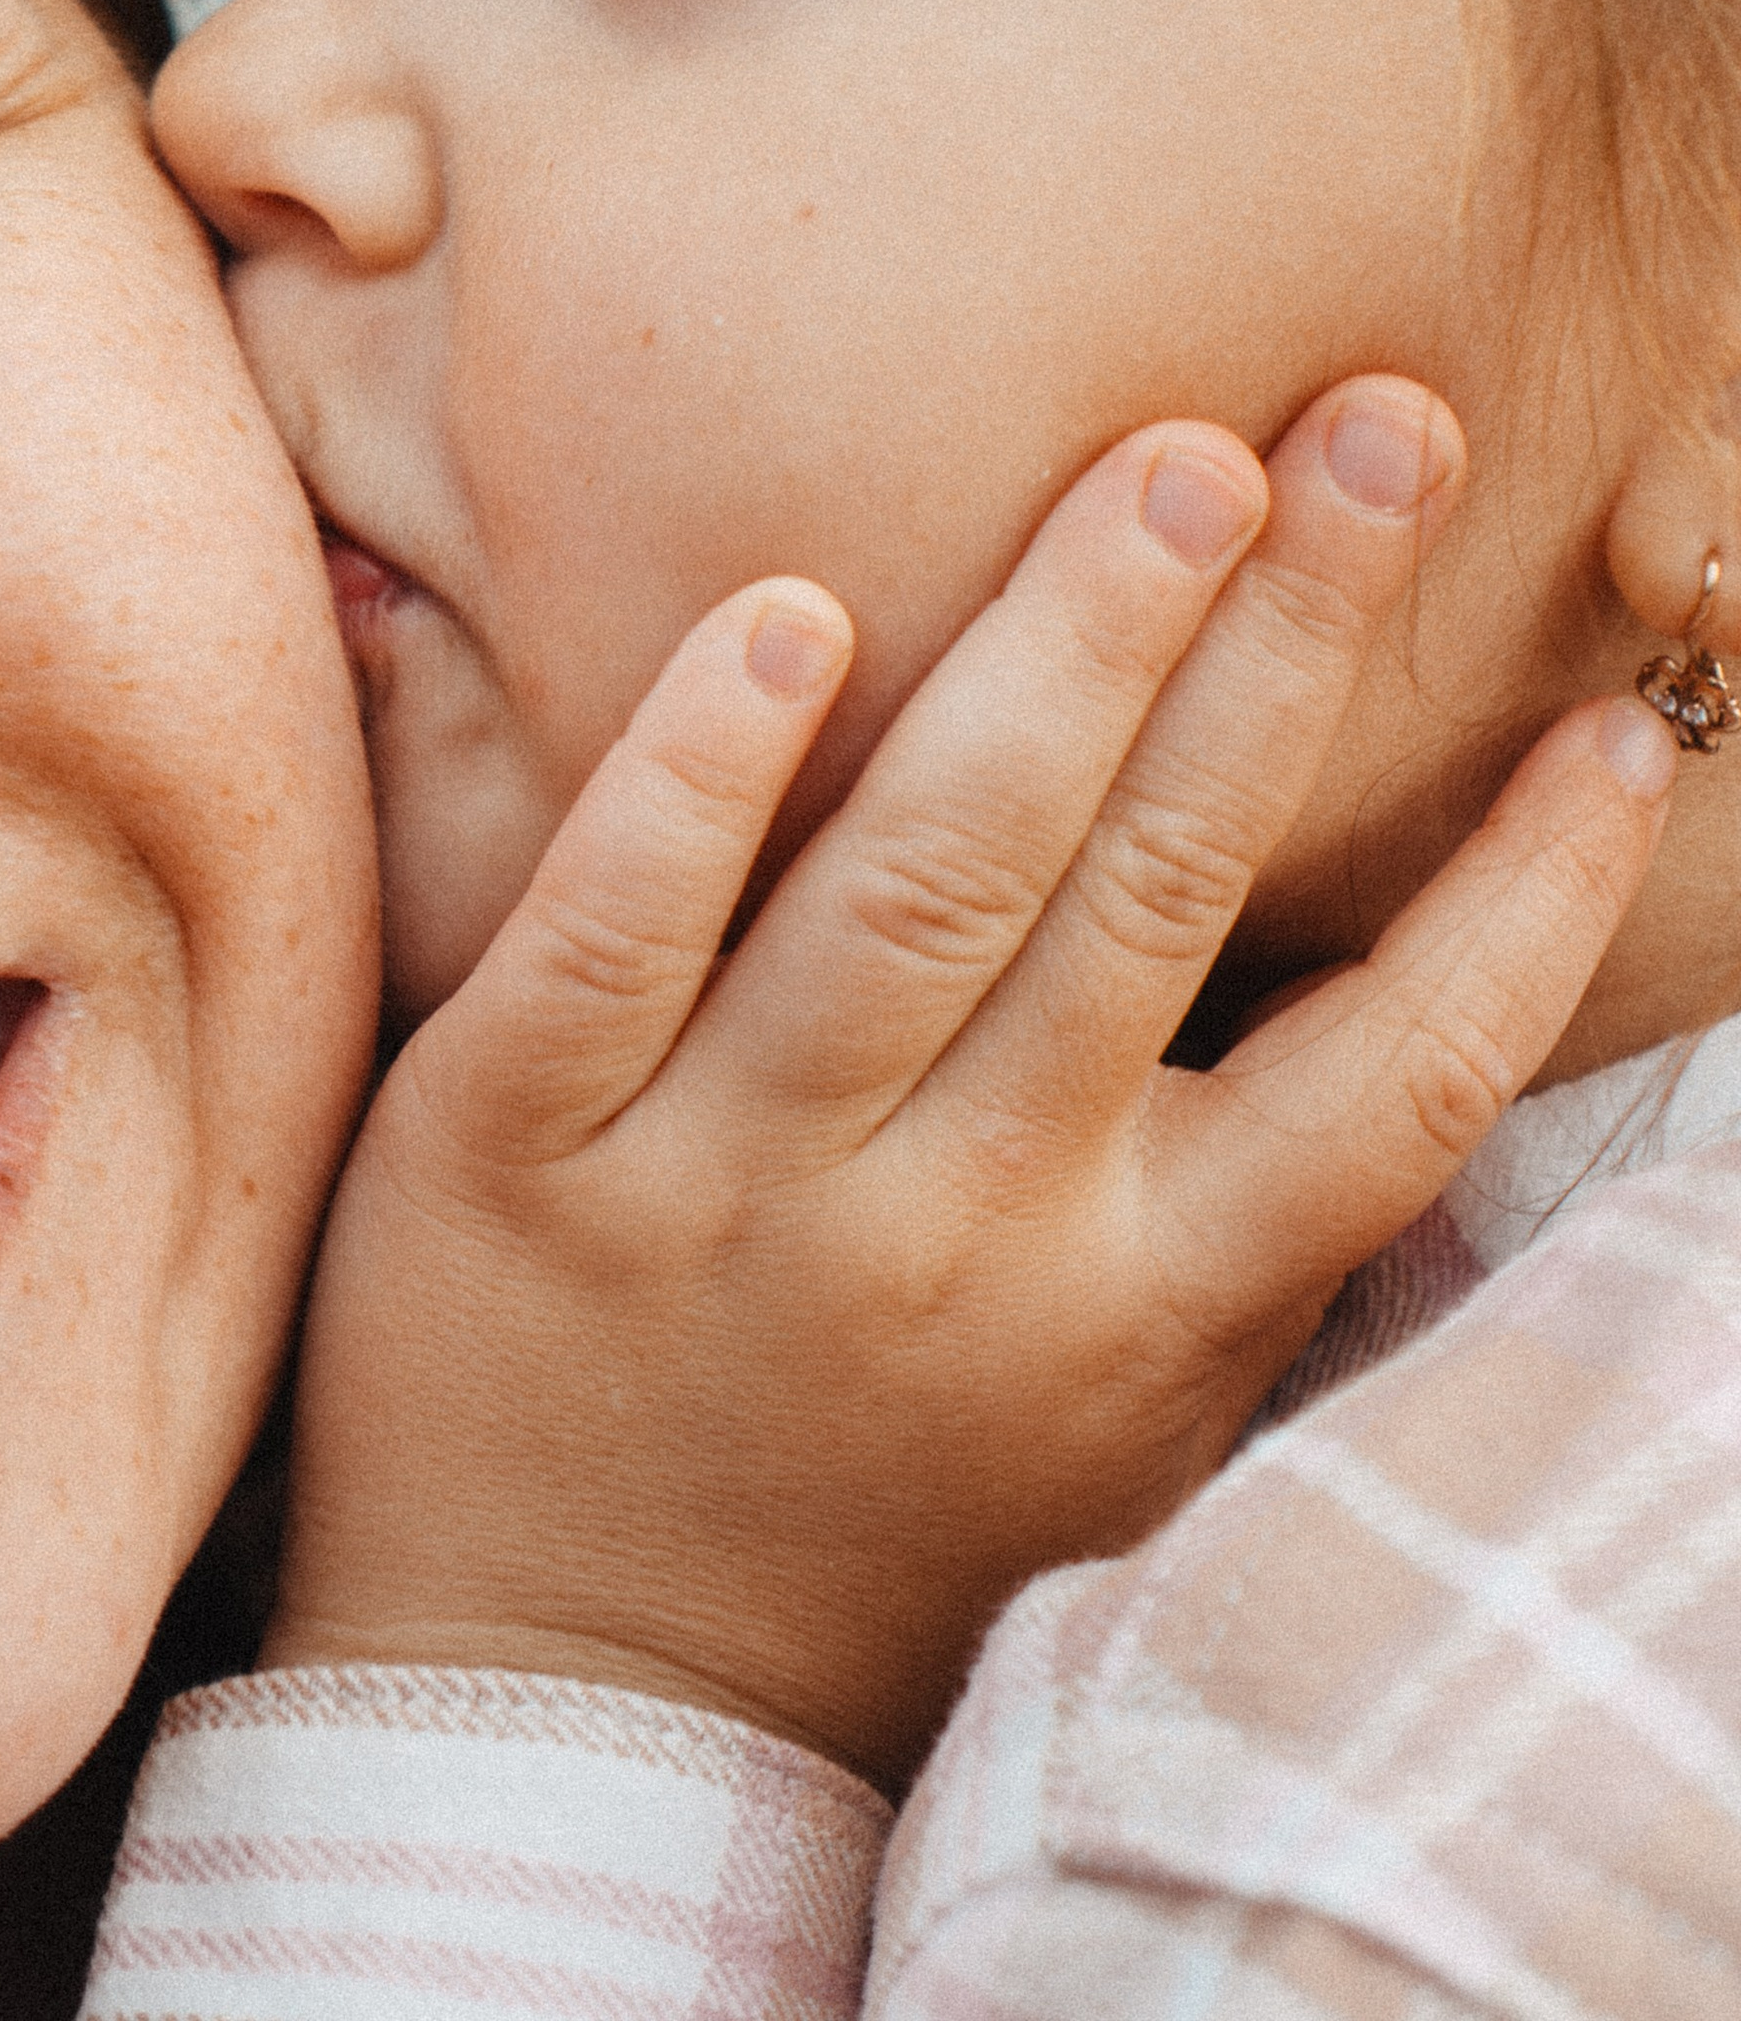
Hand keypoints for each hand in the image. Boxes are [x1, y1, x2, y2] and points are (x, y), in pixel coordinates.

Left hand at [264, 378, 1675, 1787]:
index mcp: (1136, 1307)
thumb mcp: (1112, 1396)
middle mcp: (955, 1237)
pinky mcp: (508, 1144)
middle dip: (1290, 653)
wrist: (566, 1704)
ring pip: (921, 882)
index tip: (1619, 719)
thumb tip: (1433, 979)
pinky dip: (703, 771)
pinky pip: (612, 927)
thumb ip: (1237, 1203)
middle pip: (1157, 903)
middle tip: (1383, 423)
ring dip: (1060, 653)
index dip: (1523, 905)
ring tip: (1176, 465)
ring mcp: (724, 1185)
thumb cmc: (881, 1505)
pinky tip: (787, 613)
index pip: (1389, 1091)